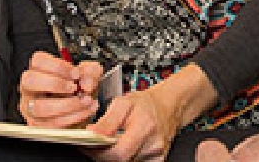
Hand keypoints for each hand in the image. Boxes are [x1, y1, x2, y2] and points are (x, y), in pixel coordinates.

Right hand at [19, 50, 100, 127]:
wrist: (80, 110)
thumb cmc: (79, 89)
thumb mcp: (88, 74)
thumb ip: (90, 72)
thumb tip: (86, 82)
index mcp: (39, 70)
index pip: (38, 60)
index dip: (58, 66)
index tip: (75, 73)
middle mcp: (30, 89)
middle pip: (30, 81)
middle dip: (56, 84)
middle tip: (75, 87)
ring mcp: (31, 109)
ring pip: (41, 107)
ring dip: (68, 104)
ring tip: (86, 100)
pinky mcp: (38, 127)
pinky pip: (52, 123)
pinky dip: (74, 116)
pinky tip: (87, 110)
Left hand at [86, 63, 217, 161]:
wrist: (169, 105)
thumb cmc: (146, 103)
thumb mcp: (124, 102)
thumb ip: (107, 120)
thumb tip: (91, 134)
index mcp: (145, 126)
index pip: (118, 153)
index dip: (100, 154)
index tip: (89, 147)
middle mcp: (154, 144)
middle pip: (122, 161)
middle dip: (106, 154)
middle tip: (100, 144)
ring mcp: (157, 155)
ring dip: (117, 156)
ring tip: (116, 142)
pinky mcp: (159, 161)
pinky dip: (128, 158)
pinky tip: (128, 147)